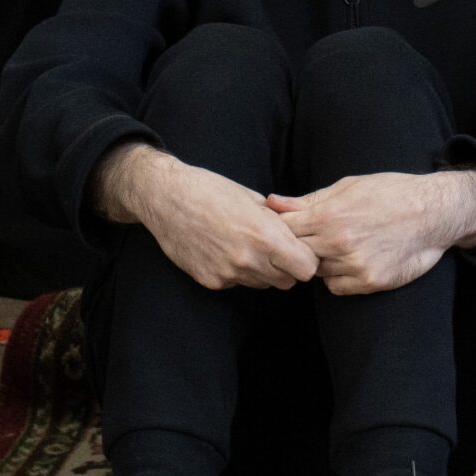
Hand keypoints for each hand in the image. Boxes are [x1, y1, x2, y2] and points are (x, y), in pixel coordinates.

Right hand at [97, 144, 317, 292]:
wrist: (167, 200)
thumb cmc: (213, 191)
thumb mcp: (254, 199)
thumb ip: (278, 221)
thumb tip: (299, 234)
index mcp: (265, 235)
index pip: (306, 268)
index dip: (308, 260)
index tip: (302, 250)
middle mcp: (247, 259)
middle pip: (287, 281)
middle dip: (289, 268)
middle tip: (280, 250)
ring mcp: (227, 274)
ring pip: (263, 284)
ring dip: (265, 272)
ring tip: (252, 247)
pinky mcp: (210, 281)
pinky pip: (238, 283)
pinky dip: (240, 273)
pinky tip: (228, 251)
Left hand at [266, 169, 475, 296]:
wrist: (436, 212)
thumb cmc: (392, 192)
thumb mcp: (350, 186)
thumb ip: (309, 200)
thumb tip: (272, 202)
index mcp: (329, 216)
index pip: (284, 230)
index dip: (284, 229)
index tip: (291, 228)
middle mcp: (338, 243)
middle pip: (297, 254)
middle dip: (301, 247)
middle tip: (319, 237)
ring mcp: (353, 265)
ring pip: (317, 272)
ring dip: (323, 261)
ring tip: (345, 244)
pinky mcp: (369, 282)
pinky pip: (336, 286)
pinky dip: (339, 276)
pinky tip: (356, 258)